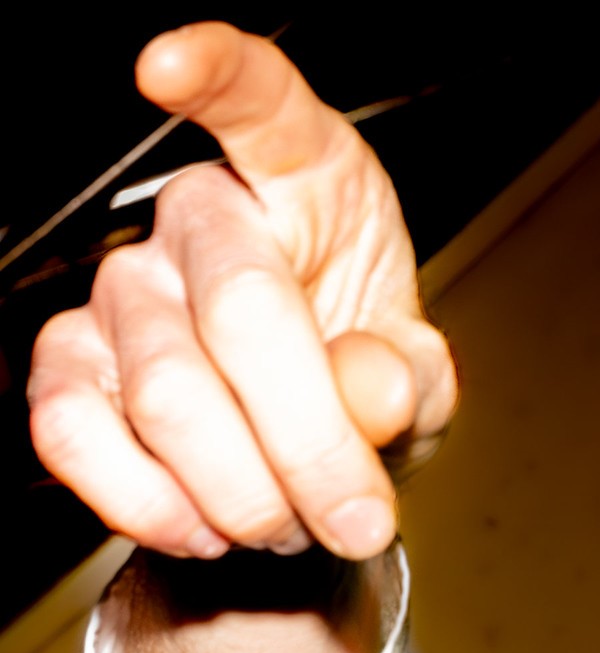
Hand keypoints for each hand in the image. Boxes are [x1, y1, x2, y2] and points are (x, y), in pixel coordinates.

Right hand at [27, 23, 454, 561]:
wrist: (310, 451)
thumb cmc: (365, 376)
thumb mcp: (419, 378)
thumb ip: (410, 377)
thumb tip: (371, 394)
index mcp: (306, 178)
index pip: (259, 102)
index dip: (214, 76)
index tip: (167, 65)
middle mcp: (200, 216)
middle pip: (243, 317)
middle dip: (312, 445)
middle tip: (358, 517)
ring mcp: (122, 287)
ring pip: (170, 398)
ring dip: (249, 494)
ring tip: (295, 524)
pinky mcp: (65, 363)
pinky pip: (76, 436)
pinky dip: (152, 507)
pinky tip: (207, 525)